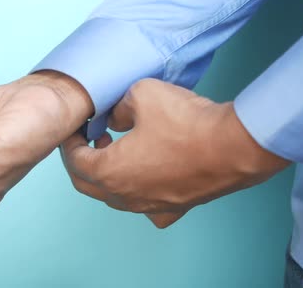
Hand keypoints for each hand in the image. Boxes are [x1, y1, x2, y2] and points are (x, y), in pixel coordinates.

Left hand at [60, 79, 289, 227]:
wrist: (233, 146)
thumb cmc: (186, 122)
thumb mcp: (140, 94)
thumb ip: (118, 106)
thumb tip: (116, 116)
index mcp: (109, 171)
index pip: (75, 161)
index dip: (70, 142)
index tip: (74, 128)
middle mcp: (125, 196)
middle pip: (88, 184)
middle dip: (83, 160)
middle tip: (91, 138)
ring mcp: (150, 206)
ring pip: (114, 197)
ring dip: (107, 174)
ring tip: (117, 149)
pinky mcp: (175, 208)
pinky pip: (147, 208)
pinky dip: (138, 193)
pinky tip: (147, 176)